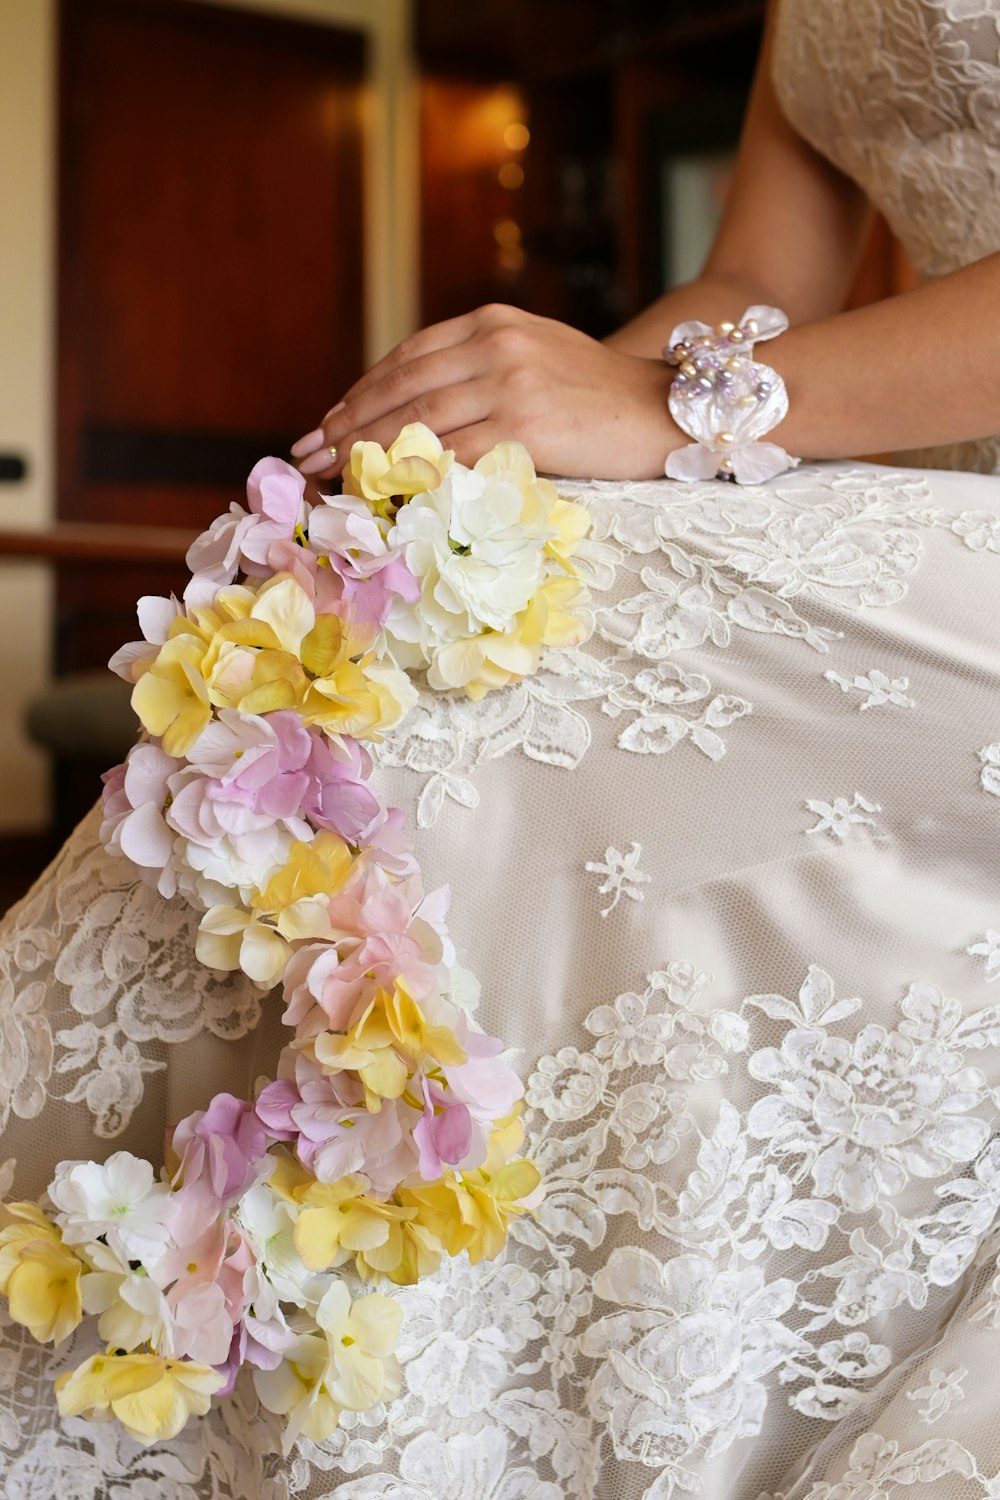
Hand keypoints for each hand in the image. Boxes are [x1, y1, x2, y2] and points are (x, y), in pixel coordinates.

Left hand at [291, 304, 680, 480]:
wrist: (663, 411)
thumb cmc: (599, 397)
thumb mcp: (534, 357)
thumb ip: (479, 369)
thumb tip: (412, 412)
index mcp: (492, 322)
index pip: (407, 358)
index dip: (359, 394)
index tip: (325, 425)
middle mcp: (496, 345)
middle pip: (401, 388)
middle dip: (347, 425)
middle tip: (308, 457)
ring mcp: (511, 384)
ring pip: (417, 422)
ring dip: (365, 453)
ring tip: (333, 477)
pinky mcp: (527, 427)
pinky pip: (454, 454)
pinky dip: (411, 474)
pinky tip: (385, 492)